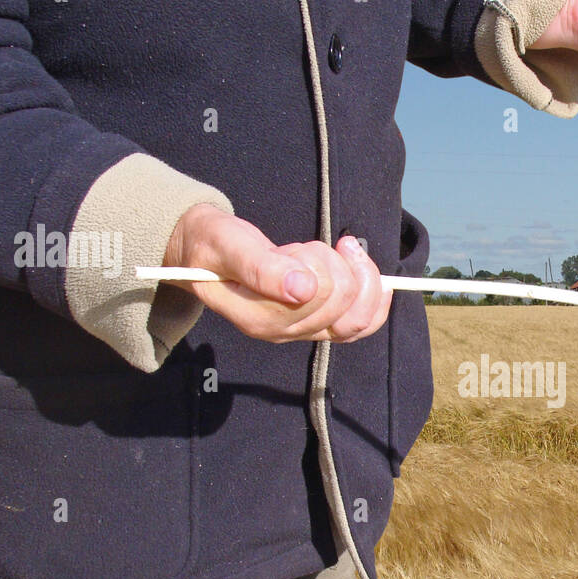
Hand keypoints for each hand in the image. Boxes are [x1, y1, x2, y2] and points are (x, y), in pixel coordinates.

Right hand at [162, 204, 390, 342]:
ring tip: (330, 254)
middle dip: (333, 265)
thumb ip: (260, 267)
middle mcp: (284, 332)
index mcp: (260, 319)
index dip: (319, 266)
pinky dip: (373, 298)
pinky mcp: (318, 323)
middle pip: (341, 305)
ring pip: (357, 318)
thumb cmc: (214, 246)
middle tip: (306, 248)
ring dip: (353, 275)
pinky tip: (368, 273)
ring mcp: (303, 331)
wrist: (204, 254)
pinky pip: (361, 324)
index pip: (316, 299)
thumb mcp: (228, 246)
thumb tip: (302, 288)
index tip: (301, 247)